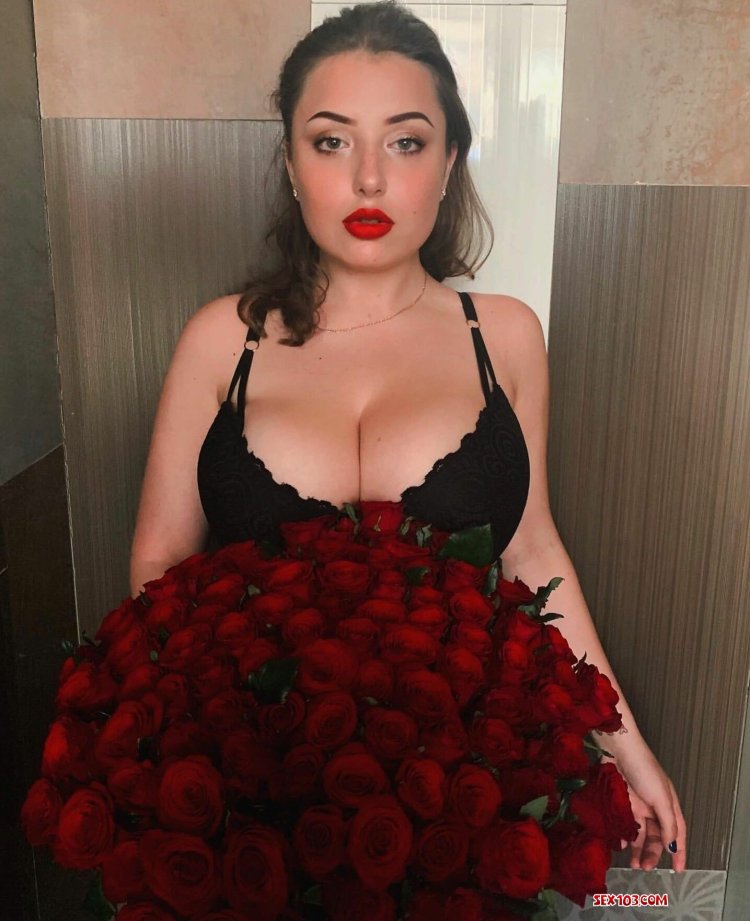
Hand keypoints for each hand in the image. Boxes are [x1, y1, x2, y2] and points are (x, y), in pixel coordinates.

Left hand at [612, 743, 686, 871]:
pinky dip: (622, 835)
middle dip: (653, 853)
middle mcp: (654, 807)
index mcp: (669, 805)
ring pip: (640, 833)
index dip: (679, 851)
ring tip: (634, 863)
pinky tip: (619, 843)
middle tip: (646, 868)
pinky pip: (623, 824)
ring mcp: (637, 804)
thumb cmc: (644, 769)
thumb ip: (667, 823)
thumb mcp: (661, 797)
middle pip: (657, 836)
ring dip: (637, 848)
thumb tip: (672, 846)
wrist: (618, 750)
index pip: (677, 833)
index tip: (679, 869)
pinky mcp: (621, 802)